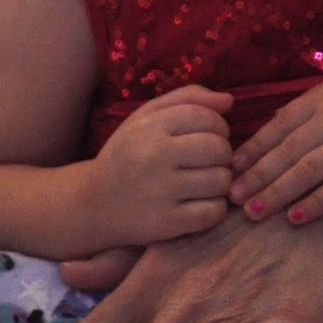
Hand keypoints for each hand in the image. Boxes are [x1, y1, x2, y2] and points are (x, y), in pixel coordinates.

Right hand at [89, 85, 232, 245]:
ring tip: (204, 181)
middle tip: (208, 160)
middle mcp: (154, 156)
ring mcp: (160, 192)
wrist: (93, 203)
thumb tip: (229, 100)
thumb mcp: (147, 117)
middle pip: (219, 148)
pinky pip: (213, 212)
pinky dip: (214, 208)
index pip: (206, 117)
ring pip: (221, 181)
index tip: (210, 135)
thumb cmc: (127, 154)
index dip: (218, 125)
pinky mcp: (166, 224)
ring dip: (220, 181)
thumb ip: (188, 99)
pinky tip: (199, 202)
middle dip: (222, 153)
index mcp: (149, 127)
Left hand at [229, 64, 322, 222]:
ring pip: (305, 171)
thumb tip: (286, 117)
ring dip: (276, 193)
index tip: (232, 166)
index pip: (279, 125)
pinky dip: (316, 203)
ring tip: (252, 213)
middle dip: (255, 175)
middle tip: (230, 197)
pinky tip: (296, 218)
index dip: (254, 147)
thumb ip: (321, 100)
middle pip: (285, 150)